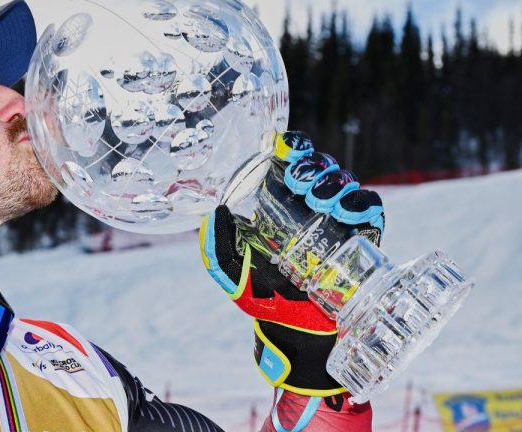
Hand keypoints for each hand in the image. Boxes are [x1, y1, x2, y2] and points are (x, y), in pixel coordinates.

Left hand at [199, 131, 384, 396]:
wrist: (297, 331)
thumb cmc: (262, 297)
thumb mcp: (232, 272)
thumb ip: (218, 245)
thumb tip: (216, 211)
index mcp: (280, 204)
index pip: (289, 163)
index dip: (291, 148)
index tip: (285, 150)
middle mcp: (310, 206)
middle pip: (319, 166)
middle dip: (313, 166)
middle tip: (301, 184)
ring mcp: (337, 219)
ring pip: (343, 182)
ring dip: (335, 184)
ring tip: (323, 204)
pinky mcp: (362, 236)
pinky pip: (369, 207)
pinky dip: (362, 203)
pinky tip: (348, 212)